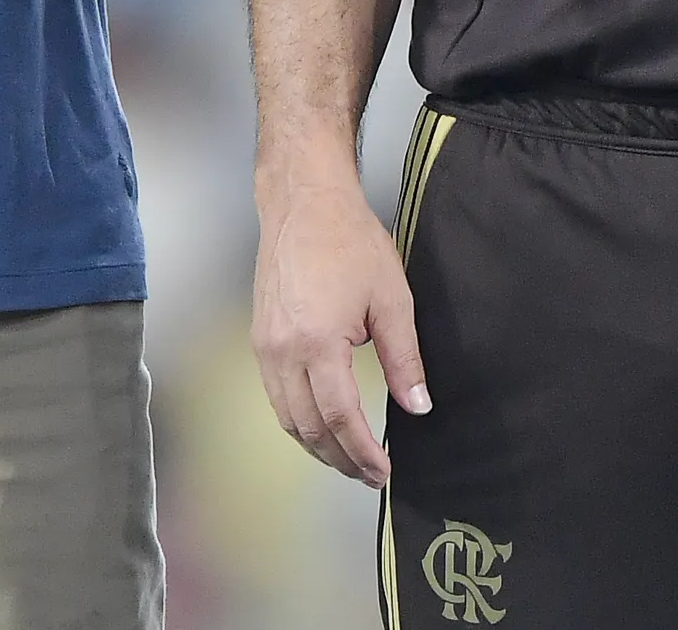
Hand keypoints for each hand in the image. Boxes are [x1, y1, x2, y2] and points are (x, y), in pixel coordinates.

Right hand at [249, 173, 430, 485]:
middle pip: (308, 427)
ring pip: (287, 417)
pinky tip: (319, 424)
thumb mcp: (392, 299)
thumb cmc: (348, 240)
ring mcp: (265, 346)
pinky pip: (276, 395)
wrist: (303, 202)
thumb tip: (418, 406)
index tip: (384, 471)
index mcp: (318, 342)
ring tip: (348, 458)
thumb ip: (404, 359)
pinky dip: (298, 421)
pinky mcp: (259, 338)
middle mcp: (283, 351)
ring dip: (317, 445)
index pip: (340, 418)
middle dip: (341, 459)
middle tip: (370, 475)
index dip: (363, 452)